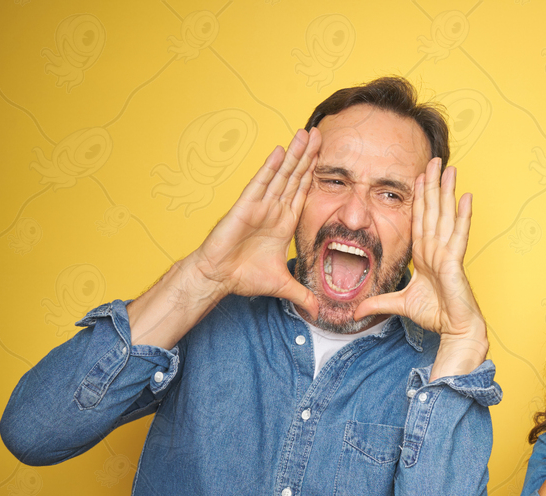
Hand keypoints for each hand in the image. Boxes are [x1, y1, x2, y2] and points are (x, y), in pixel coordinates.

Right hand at [189, 127, 321, 318]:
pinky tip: (279, 150)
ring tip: (305, 133)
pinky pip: (261, 183)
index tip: (326, 158)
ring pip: (281, 174)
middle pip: (295, 177)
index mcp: (284, 222)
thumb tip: (319, 312)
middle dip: (308, 156)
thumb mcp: (283, 286)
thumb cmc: (244, 277)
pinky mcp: (246, 206)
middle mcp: (274, 209)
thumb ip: (303, 295)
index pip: (303, 192)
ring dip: (294, 154)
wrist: (219, 277)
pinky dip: (270, 167)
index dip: (314, 174)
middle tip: (320, 134)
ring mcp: (260, 205)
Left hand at [353, 157, 487, 378]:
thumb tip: (356, 311)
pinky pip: (459, 233)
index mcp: (425, 255)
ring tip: (449, 169)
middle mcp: (437, 248)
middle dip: (432, 185)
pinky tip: (465, 196)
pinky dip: (463, 215)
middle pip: (433, 210)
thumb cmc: (435, 314)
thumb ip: (378, 303)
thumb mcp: (399, 304)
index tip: (417, 178)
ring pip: (446, 215)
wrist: (454, 328)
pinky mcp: (455, 260)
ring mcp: (447, 252)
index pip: (420, 220)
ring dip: (447, 191)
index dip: (419, 198)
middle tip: (434, 161)